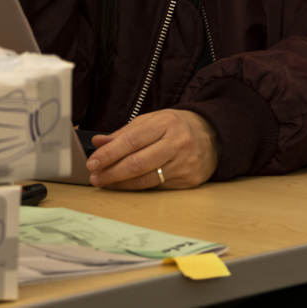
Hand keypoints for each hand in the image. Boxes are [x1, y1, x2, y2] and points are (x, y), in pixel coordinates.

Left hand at [86, 109, 220, 189]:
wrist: (213, 135)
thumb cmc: (177, 126)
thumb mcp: (153, 120)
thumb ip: (126, 132)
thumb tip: (99, 142)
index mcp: (166, 123)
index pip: (132, 140)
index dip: (110, 153)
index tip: (93, 161)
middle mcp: (176, 143)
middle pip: (138, 163)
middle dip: (112, 172)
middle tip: (95, 176)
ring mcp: (183, 163)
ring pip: (146, 179)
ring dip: (121, 183)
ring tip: (105, 182)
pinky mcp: (188, 181)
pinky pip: (157, 187)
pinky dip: (137, 187)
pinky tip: (125, 185)